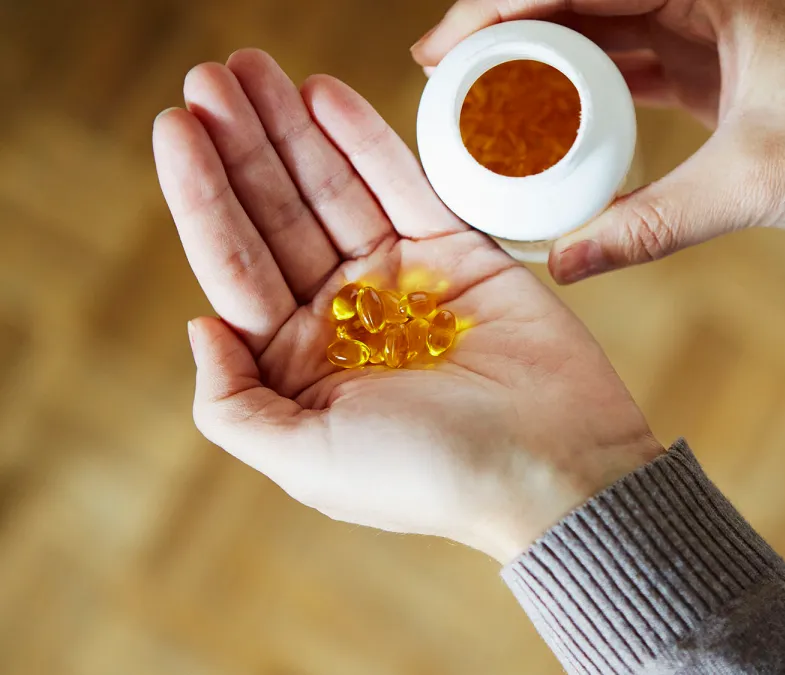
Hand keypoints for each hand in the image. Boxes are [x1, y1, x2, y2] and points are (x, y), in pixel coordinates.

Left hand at [154, 49, 661, 562]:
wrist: (554, 466)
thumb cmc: (434, 477)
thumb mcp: (308, 463)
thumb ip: (234, 405)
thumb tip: (199, 326)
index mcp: (300, 363)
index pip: (235, 262)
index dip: (201, 193)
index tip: (175, 124)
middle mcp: (344, 316)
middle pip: (278, 213)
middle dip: (242, 144)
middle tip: (210, 76)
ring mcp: (403, 279)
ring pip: (333, 188)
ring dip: (292, 128)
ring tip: (254, 70)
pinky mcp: (460, 253)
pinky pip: (404, 184)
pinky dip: (365, 139)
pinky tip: (324, 95)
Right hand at [413, 0, 784, 282]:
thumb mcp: (750, 185)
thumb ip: (653, 226)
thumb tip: (567, 266)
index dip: (494, 7)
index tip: (438, 53)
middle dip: (501, 30)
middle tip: (441, 82)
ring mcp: (709, 22)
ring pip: (598, 26)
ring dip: (538, 59)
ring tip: (477, 103)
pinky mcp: (715, 58)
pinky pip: (630, 61)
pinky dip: (585, 88)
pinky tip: (545, 124)